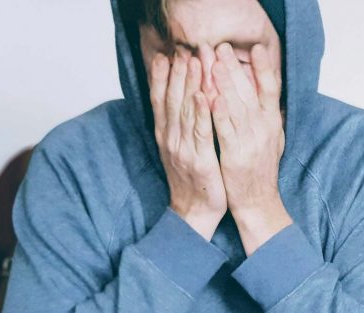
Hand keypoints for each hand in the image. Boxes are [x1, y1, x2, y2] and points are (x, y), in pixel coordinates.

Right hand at [150, 50, 226, 240]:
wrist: (194, 213)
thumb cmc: (192, 180)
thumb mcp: (179, 149)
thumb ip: (178, 126)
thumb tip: (179, 101)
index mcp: (165, 135)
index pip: (161, 100)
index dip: (162, 76)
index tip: (166, 54)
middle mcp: (170, 139)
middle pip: (172, 99)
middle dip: (178, 72)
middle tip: (183, 49)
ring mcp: (183, 149)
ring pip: (185, 111)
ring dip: (189, 84)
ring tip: (194, 62)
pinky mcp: (199, 160)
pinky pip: (200, 132)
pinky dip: (201, 113)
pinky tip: (203, 95)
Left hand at [212, 42, 291, 254]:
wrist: (258, 203)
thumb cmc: (260, 171)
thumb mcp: (272, 140)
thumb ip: (269, 117)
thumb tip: (270, 95)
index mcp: (272, 123)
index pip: (271, 90)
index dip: (264, 68)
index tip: (257, 48)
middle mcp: (265, 129)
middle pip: (250, 93)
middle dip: (235, 68)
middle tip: (221, 47)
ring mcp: (251, 142)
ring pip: (237, 108)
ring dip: (225, 84)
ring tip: (213, 63)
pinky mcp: (236, 156)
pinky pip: (226, 131)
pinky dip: (219, 114)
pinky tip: (211, 97)